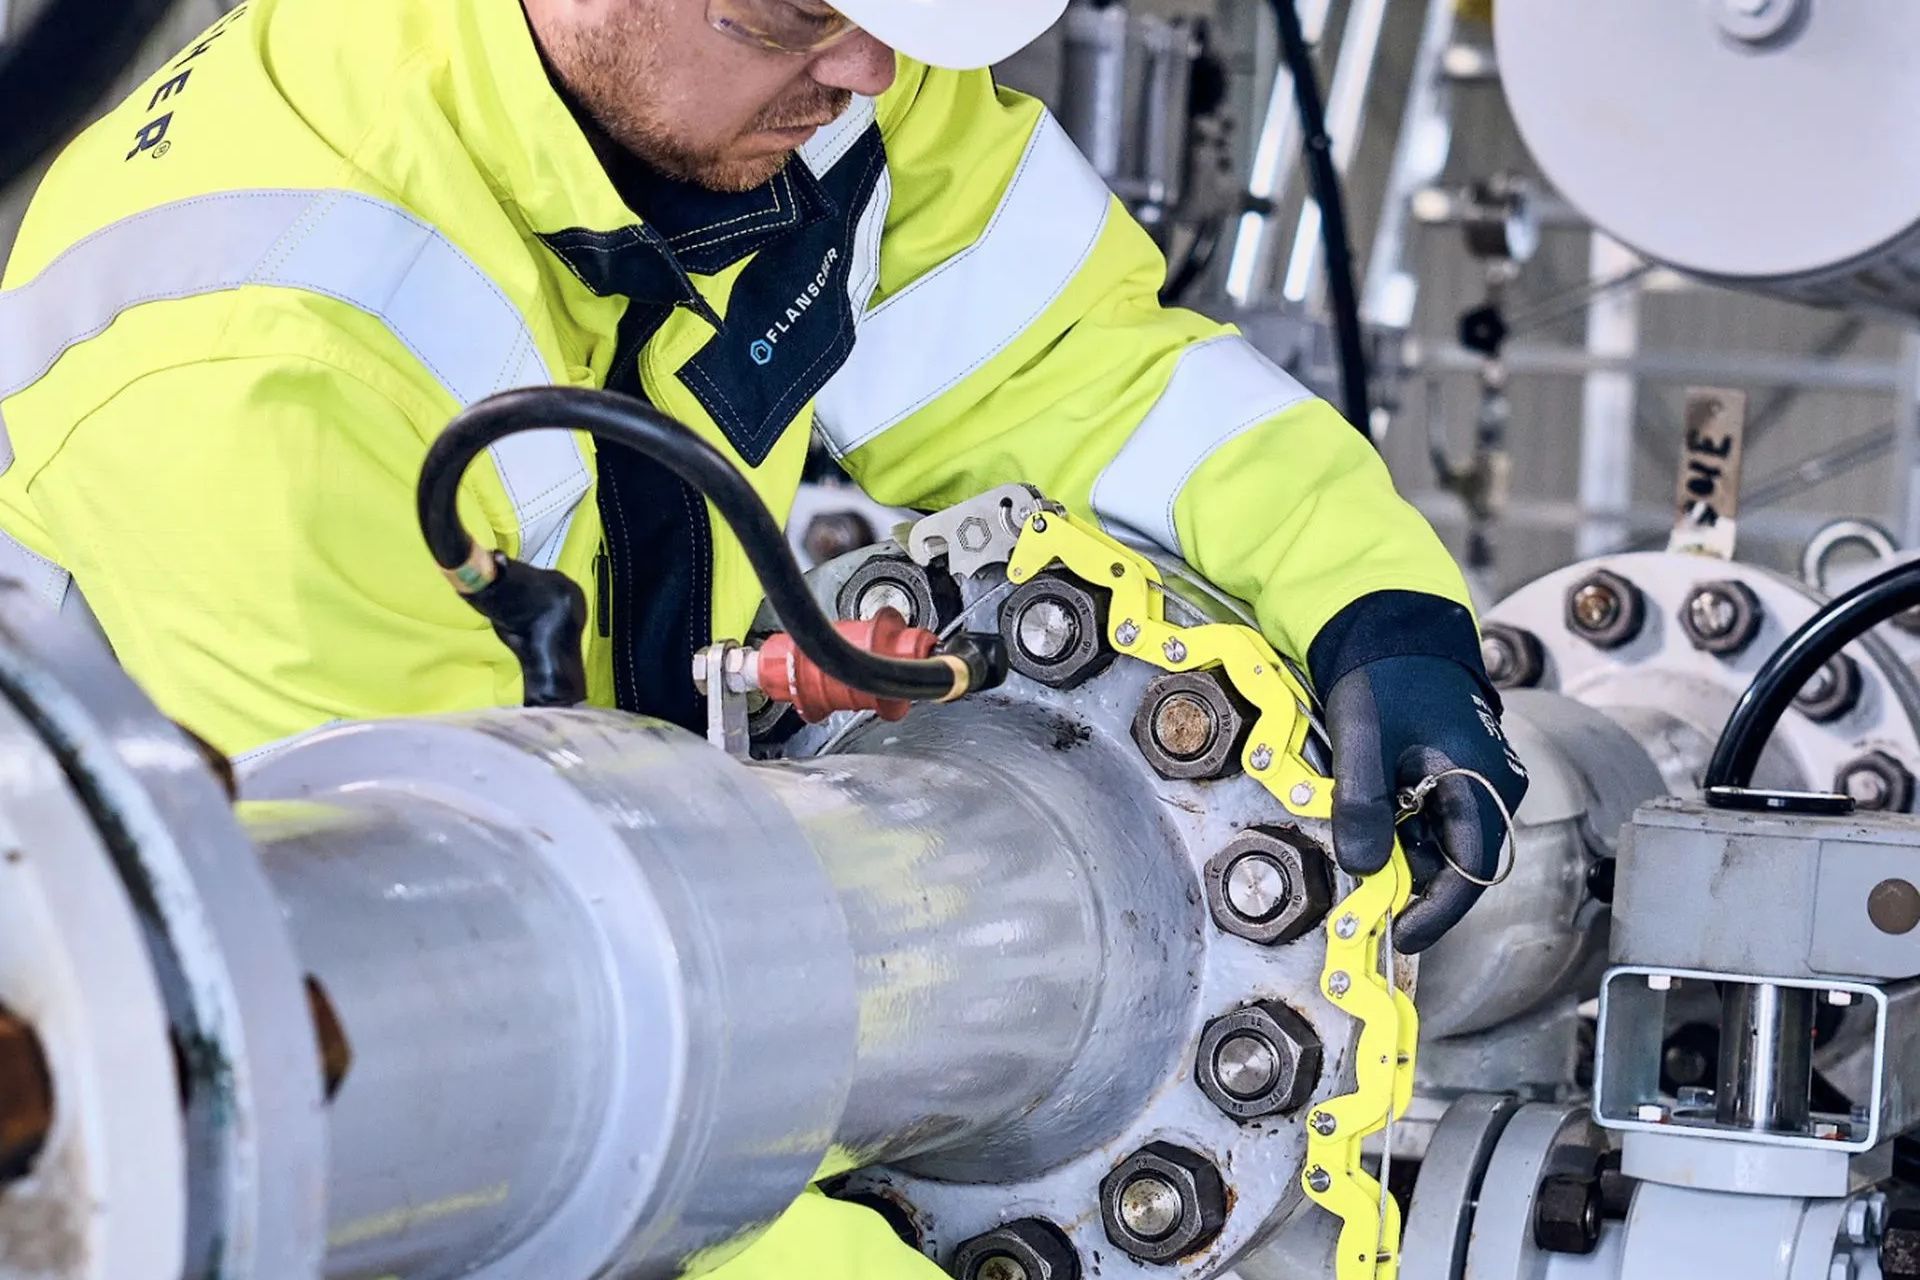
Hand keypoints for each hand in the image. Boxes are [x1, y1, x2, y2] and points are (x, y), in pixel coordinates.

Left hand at [1323, 654, 1528, 951]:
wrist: (1390, 624)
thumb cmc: (1383, 673)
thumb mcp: (1362, 737)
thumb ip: (1361, 802)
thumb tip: (1362, 868)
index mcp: (1485, 779)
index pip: (1471, 869)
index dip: (1437, 911)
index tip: (1400, 937)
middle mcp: (1495, 785)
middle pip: (1458, 861)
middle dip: (1412, 886)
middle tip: (1362, 907)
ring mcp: (1480, 779)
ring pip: (1442, 842)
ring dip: (1402, 856)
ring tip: (1356, 853)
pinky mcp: (1459, 772)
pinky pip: (1434, 819)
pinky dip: (1401, 831)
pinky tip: (1367, 824)